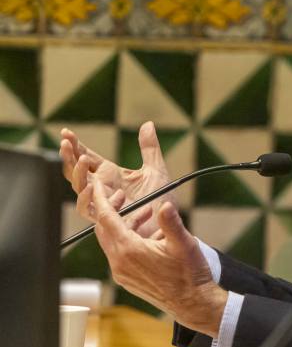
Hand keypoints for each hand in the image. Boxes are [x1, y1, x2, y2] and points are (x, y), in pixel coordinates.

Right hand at [60, 121, 171, 237]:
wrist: (170, 222)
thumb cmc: (163, 198)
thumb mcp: (156, 169)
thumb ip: (149, 148)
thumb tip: (147, 124)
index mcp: (110, 174)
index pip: (87, 158)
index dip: (75, 146)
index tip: (66, 132)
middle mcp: (102, 188)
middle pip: (76, 171)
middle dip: (68, 157)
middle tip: (66, 142)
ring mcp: (102, 203)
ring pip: (79, 188)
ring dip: (77, 174)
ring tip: (82, 159)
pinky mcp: (106, 218)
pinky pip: (88, 209)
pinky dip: (86, 197)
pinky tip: (90, 184)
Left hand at [91, 182, 227, 336]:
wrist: (192, 303)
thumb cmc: (189, 274)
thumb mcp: (183, 244)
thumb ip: (171, 222)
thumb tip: (164, 205)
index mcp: (129, 250)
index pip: (106, 218)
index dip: (101, 198)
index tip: (98, 184)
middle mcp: (119, 262)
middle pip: (104, 229)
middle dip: (111, 209)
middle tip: (122, 195)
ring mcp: (122, 272)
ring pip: (112, 241)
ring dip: (124, 224)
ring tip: (146, 214)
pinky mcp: (127, 279)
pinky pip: (119, 253)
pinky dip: (128, 239)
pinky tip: (149, 235)